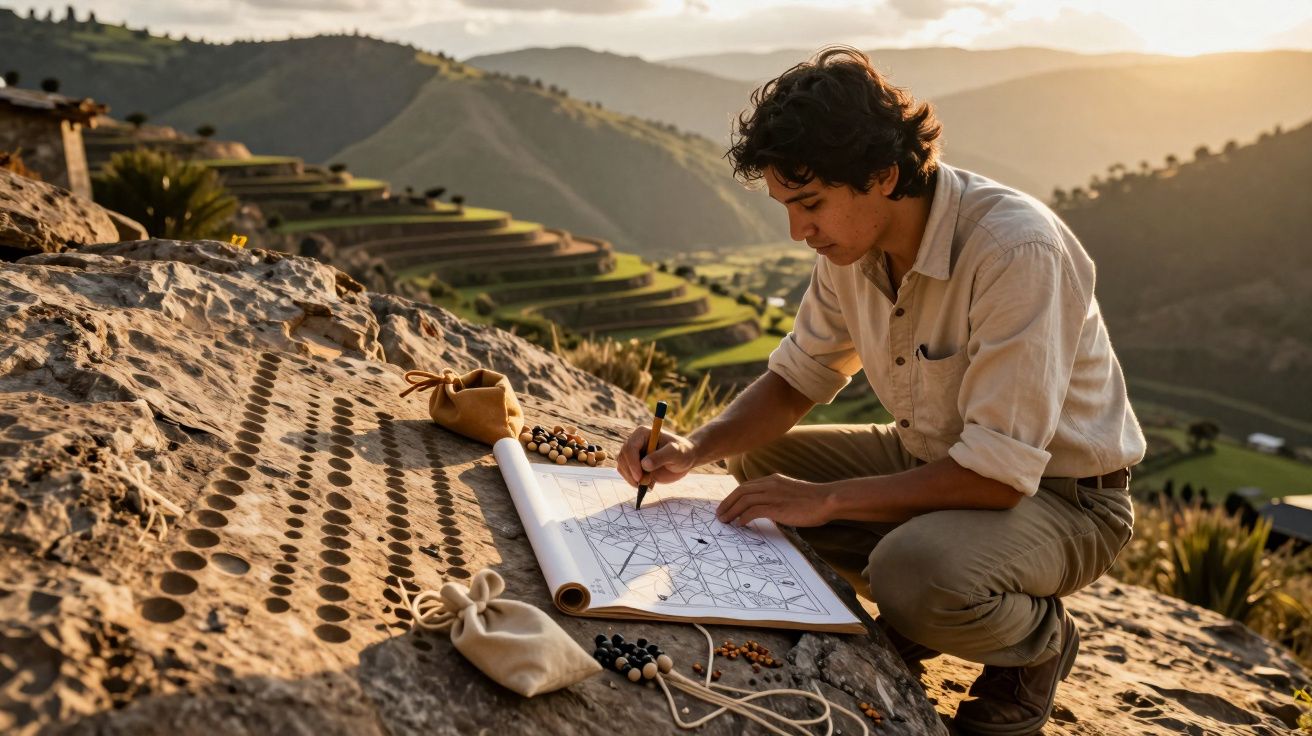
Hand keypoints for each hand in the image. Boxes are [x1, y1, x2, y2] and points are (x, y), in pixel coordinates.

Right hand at [617, 424, 697, 486]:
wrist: (685, 459)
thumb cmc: (683, 452)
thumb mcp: (676, 453)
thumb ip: (661, 457)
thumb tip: (644, 464)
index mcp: (643, 433)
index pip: (630, 447)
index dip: (632, 463)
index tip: (640, 477)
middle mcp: (635, 442)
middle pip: (623, 457)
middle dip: (631, 472)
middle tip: (645, 483)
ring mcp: (634, 454)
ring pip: (622, 466)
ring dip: (631, 478)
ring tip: (648, 483)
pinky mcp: (634, 465)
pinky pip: (626, 473)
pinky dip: (634, 481)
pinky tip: (648, 484)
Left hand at [716, 474, 834, 526]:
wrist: (827, 499)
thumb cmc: (813, 500)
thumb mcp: (791, 493)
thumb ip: (777, 497)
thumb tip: (768, 510)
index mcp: (773, 480)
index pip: (746, 486)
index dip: (734, 496)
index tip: (727, 506)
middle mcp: (770, 484)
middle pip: (740, 491)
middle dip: (727, 503)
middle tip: (719, 514)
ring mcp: (773, 494)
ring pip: (743, 500)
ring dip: (731, 511)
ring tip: (724, 521)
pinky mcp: (777, 506)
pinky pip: (753, 511)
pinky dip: (743, 517)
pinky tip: (740, 524)